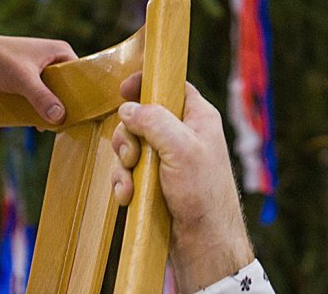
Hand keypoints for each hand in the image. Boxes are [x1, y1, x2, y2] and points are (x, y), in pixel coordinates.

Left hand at [0, 31, 76, 122]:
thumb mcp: (22, 80)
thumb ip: (42, 98)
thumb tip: (60, 117)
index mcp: (59, 51)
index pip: (81, 74)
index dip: (82, 94)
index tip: (83, 115)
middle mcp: (51, 58)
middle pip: (67, 86)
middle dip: (64, 105)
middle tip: (63, 125)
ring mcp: (37, 68)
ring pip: (51, 93)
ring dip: (48, 109)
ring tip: (46, 126)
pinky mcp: (24, 78)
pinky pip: (38, 95)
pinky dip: (37, 107)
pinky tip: (34, 122)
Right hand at [110, 74, 252, 291]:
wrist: (204, 242)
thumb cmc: (203, 194)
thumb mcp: (181, 148)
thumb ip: (154, 121)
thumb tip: (128, 108)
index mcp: (197, 118)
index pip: (172, 86)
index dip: (147, 84)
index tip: (124, 89)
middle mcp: (183, 136)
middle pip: (143, 118)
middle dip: (128, 136)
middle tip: (131, 154)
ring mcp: (168, 160)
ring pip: (132, 147)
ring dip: (123, 164)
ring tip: (130, 182)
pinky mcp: (156, 183)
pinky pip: (129, 173)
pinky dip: (124, 183)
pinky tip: (127, 197)